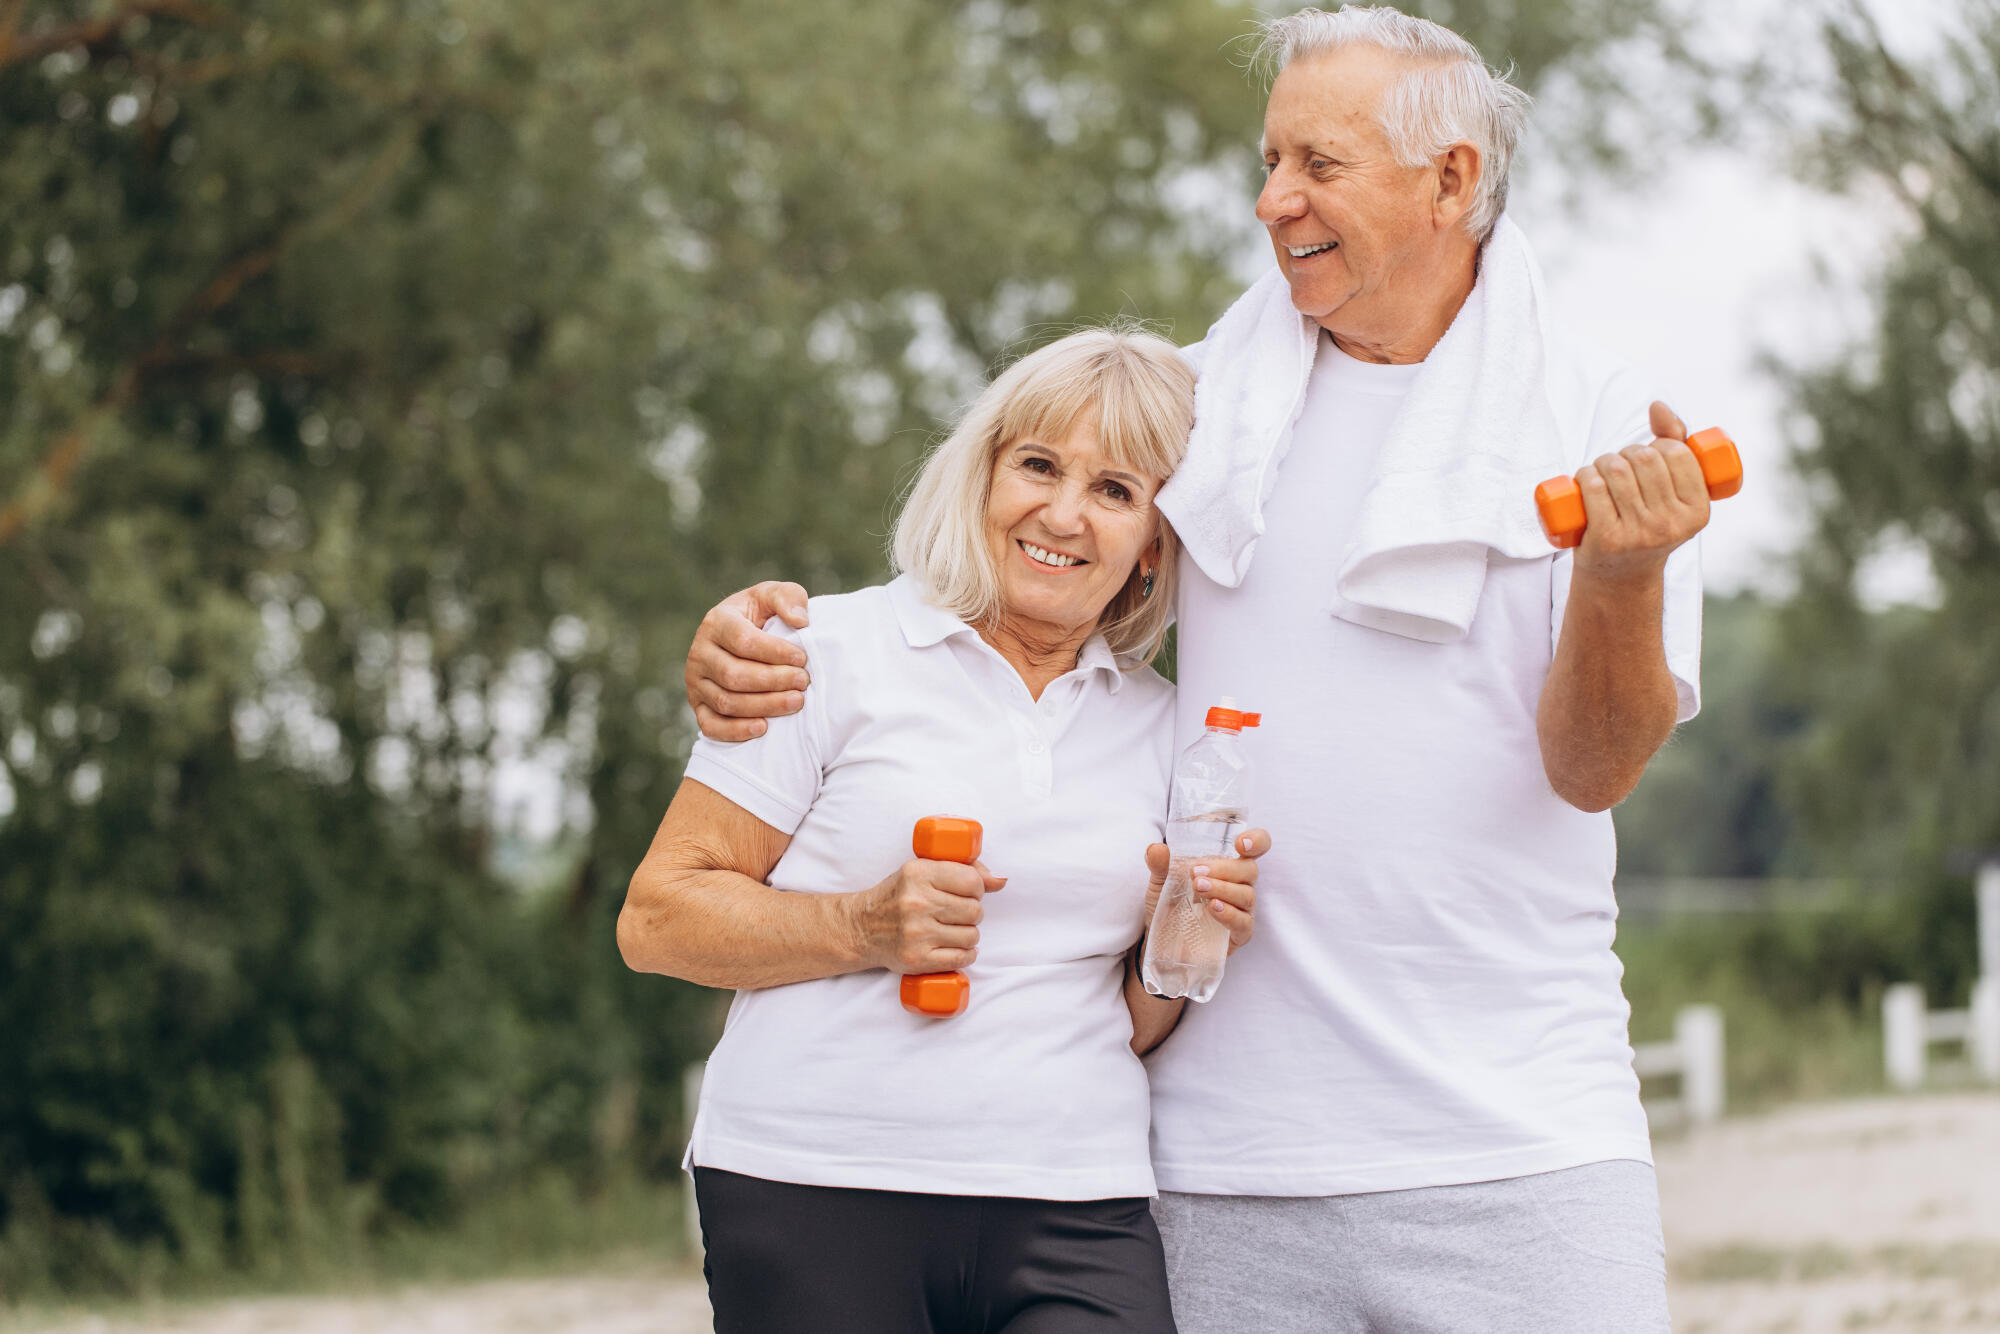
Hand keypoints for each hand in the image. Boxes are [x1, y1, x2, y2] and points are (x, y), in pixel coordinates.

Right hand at [684, 581, 811, 741]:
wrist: (739, 639)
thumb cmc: (760, 616)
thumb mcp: (772, 596)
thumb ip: (788, 598)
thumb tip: (800, 621)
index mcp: (716, 622)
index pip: (743, 641)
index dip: (775, 652)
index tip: (803, 659)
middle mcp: (699, 652)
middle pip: (734, 675)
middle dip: (773, 682)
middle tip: (803, 682)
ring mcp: (695, 682)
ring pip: (726, 702)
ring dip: (764, 706)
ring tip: (796, 702)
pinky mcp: (697, 705)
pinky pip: (711, 725)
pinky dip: (735, 731)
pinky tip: (763, 728)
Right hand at [852, 857, 1006, 975]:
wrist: (862, 928)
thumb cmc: (898, 896)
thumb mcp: (923, 871)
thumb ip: (964, 869)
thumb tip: (1001, 880)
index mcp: (918, 873)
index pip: (972, 881)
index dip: (976, 889)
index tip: (966, 893)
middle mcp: (916, 902)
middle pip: (975, 910)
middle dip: (972, 913)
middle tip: (957, 914)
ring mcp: (916, 933)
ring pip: (971, 936)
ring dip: (968, 935)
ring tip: (952, 930)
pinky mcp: (917, 959)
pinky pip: (961, 958)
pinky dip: (965, 955)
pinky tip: (955, 947)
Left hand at [1142, 827, 1267, 953]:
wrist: (1163, 941)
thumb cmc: (1171, 905)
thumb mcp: (1161, 882)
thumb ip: (1160, 864)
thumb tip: (1157, 849)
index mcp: (1227, 866)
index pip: (1256, 848)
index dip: (1257, 841)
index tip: (1241, 844)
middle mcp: (1239, 885)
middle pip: (1250, 869)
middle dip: (1225, 868)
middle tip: (1196, 872)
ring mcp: (1242, 910)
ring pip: (1247, 894)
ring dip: (1223, 889)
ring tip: (1198, 888)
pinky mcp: (1239, 934)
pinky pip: (1244, 923)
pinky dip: (1229, 914)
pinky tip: (1213, 908)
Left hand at [1572, 402, 1709, 585]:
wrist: (1618, 576)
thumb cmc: (1646, 522)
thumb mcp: (1672, 492)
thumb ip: (1676, 444)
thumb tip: (1657, 406)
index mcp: (1698, 511)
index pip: (1677, 453)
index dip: (1658, 445)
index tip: (1648, 457)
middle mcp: (1671, 525)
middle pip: (1644, 458)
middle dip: (1626, 452)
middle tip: (1618, 467)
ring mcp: (1639, 534)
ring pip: (1616, 470)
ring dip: (1601, 462)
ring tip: (1599, 474)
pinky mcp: (1607, 540)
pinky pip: (1594, 488)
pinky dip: (1584, 476)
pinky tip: (1585, 482)